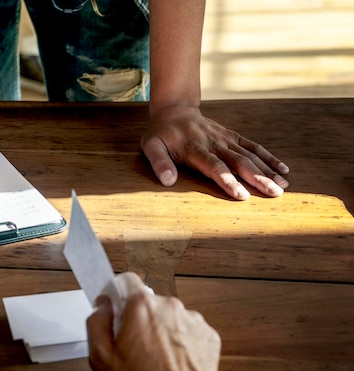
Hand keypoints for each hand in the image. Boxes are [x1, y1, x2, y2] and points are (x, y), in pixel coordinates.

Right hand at [87, 272, 220, 370]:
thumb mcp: (101, 357)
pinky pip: (188, 329)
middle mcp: (170, 306)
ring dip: (162, 329)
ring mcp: (193, 319)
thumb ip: (96, 322)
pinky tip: (173, 361)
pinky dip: (181, 341)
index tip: (116, 307)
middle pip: (148, 301)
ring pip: (169, 315)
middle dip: (140, 318)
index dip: (118, 294)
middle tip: (135, 345)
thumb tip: (103, 305)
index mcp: (142, 306)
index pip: (127, 280)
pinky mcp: (208, 334)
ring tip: (157, 358)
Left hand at [141, 103, 289, 199]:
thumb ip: (159, 163)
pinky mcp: (232, 136)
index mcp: (194, 148)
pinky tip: (283, 170)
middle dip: (257, 178)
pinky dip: (269, 157)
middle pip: (238, 162)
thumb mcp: (151, 146)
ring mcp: (225, 138)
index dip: (227, 180)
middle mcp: (214, 143)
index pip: (213, 166)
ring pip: (249, 155)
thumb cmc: (161, 134)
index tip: (241, 195)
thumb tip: (167, 181)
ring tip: (283, 186)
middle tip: (274, 193)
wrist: (174, 110)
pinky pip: (253, 146)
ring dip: (267, 171)